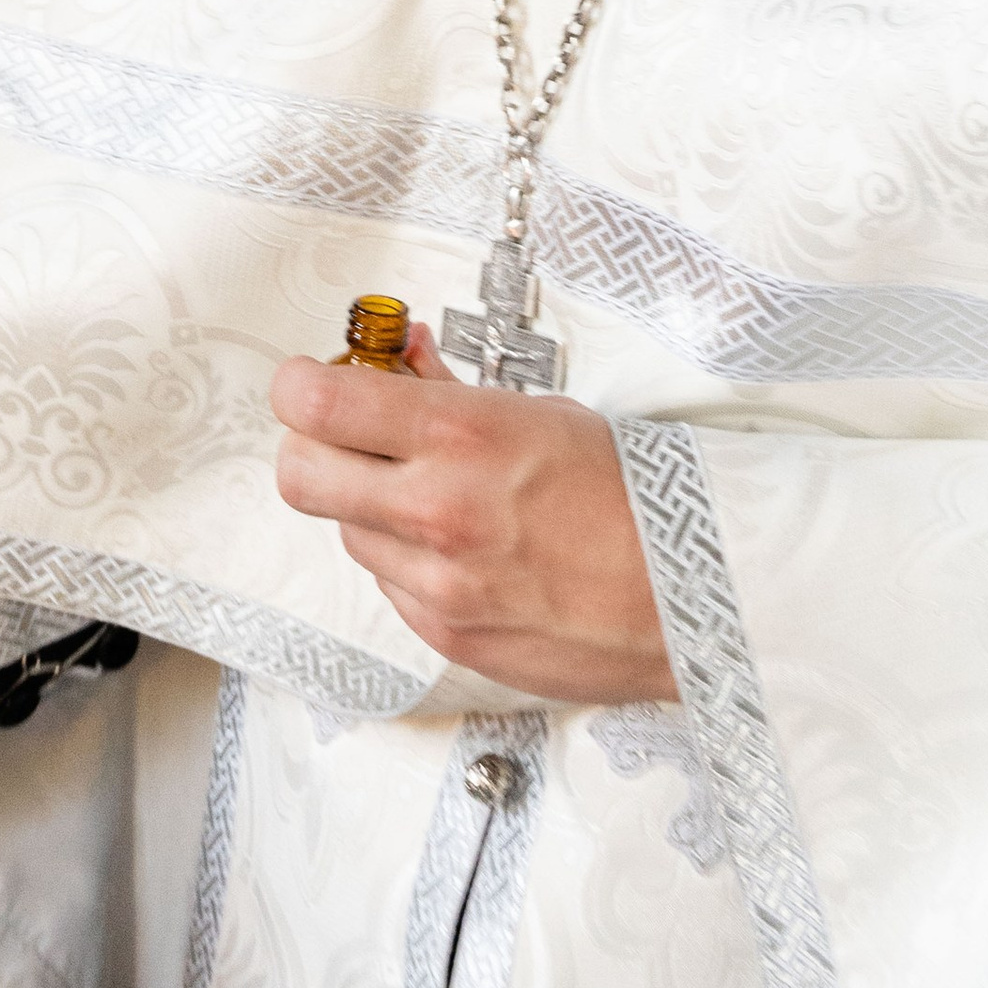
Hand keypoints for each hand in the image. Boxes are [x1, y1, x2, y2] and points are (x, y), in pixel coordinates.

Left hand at [271, 320, 674, 704]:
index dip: (300, 386)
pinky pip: (388, 582)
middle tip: (346, 439)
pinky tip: (461, 549)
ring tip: (432, 497)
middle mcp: (435, 508)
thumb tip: (397, 357)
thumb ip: (448, 389)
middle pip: (299, 473)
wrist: (688, 592)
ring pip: (343, 529)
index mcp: (459, 435)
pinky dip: (406, 560)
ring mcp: (435, 579)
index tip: (313, 382)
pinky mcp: (443, 630)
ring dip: (367, 508)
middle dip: (313, 448)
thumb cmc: (628, 496)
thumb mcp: (537, 410)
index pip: (315, 402)